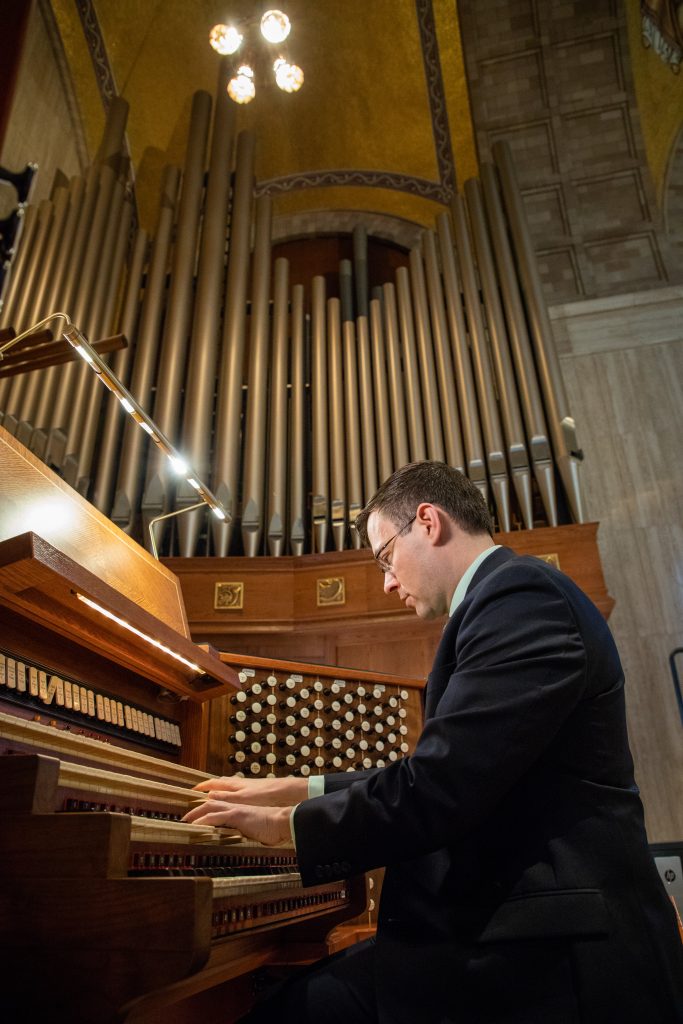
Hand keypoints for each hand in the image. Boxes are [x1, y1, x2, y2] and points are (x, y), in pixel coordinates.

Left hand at [182, 799, 292, 846]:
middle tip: (184, 820)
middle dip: (195, 810)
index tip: (195, 818)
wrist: (282, 822)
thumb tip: (242, 841)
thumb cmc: (272, 828)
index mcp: (239, 810)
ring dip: (195, 814)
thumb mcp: (255, 830)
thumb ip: (246, 832)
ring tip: (184, 822)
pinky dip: (203, 821)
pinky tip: (194, 827)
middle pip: (210, 803)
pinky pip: (214, 817)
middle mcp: (235, 806)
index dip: (206, 810)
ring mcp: (235, 809)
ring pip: (209, 807)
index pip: (219, 806)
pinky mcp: (236, 815)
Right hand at [192, 774, 308, 806]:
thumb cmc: (266, 794)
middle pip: (220, 783)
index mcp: (234, 785)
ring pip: (229, 786)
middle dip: (209, 786)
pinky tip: (234, 800)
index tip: (192, 791)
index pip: (213, 784)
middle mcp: (239, 783)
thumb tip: (208, 796)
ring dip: (219, 789)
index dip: (202, 787)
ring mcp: (247, 786)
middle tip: (199, 792)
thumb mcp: (243, 798)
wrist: (287, 791)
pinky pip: (237, 790)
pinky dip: (230, 793)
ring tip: (213, 795)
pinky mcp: (255, 791)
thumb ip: (226, 797)